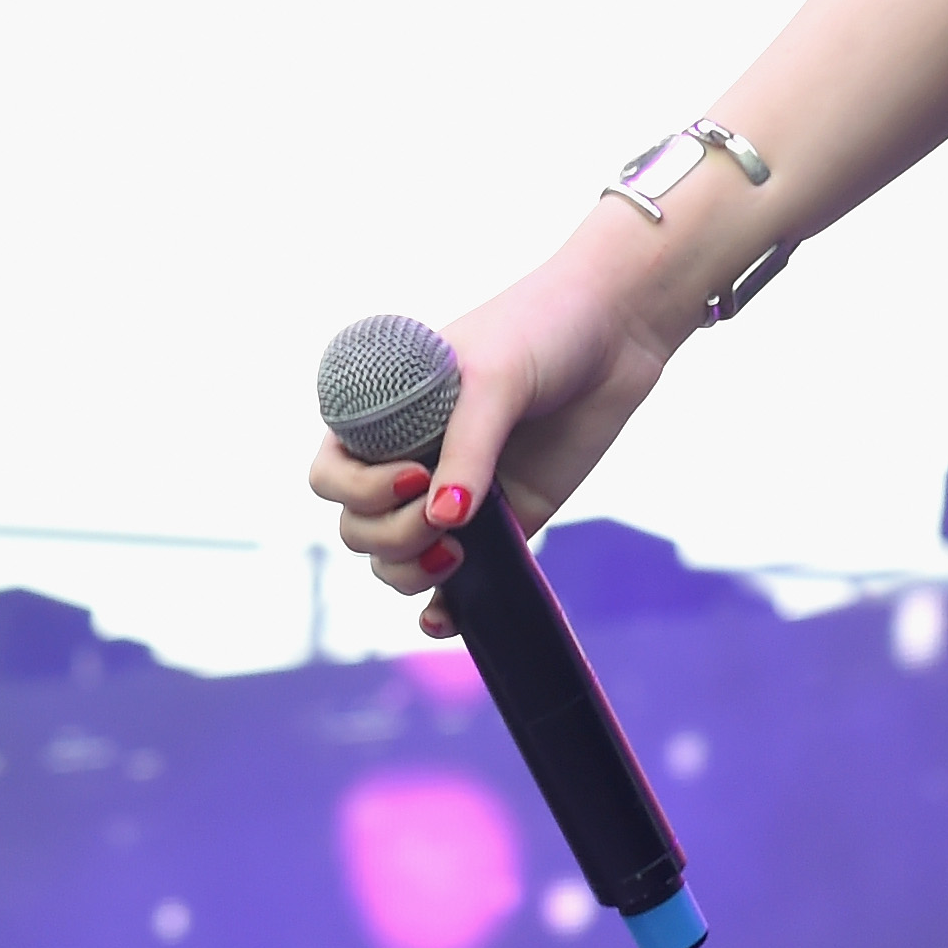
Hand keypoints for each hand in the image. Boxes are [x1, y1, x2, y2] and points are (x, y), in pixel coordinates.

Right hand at [305, 228, 676, 639]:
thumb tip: (445, 522)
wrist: (616, 330)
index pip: (331, 473)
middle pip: (358, 528)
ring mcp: (456, 492)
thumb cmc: (541, 329)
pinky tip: (446, 617)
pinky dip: (443, 607)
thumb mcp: (495, 379)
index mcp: (388, 411)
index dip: (356, 491)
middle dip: (389, 537)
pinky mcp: (505, 521)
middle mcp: (412, 455)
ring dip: (409, 572)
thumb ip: (468, 449)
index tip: (413, 477)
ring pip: (396, 560)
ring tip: (456, 555)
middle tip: (445, 520)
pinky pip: (459, 579)